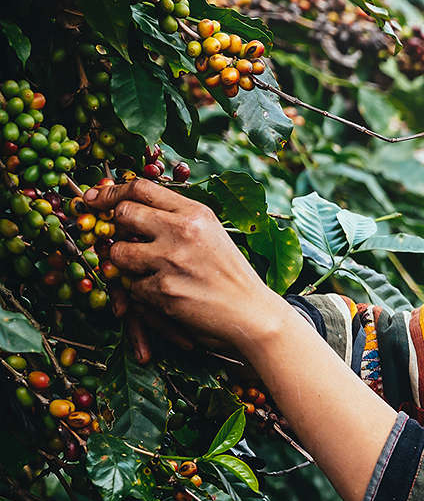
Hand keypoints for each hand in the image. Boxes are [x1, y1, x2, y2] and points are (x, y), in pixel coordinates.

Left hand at [84, 179, 289, 350]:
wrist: (252, 313)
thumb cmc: (230, 274)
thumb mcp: (211, 234)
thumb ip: (178, 218)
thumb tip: (131, 205)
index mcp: (196, 213)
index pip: (142, 187)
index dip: (112, 191)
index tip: (95, 198)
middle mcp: (183, 230)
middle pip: (124, 213)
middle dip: (117, 228)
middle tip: (126, 240)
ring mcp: (171, 260)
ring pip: (118, 253)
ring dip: (126, 265)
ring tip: (152, 273)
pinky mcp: (163, 290)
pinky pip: (131, 287)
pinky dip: (144, 293)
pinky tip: (169, 295)